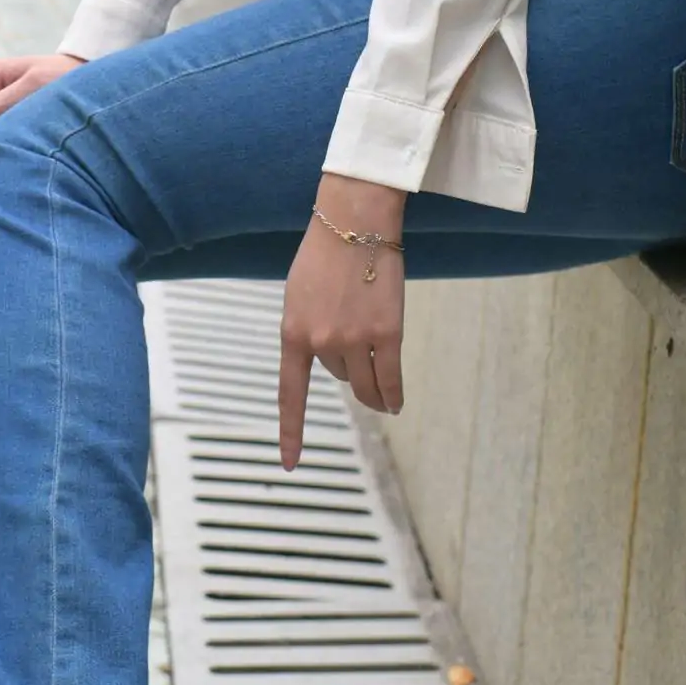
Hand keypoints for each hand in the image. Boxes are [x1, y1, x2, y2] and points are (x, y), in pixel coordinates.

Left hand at [278, 174, 406, 468]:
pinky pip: (391, 379)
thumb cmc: (325, 253)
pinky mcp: (388, 334)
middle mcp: (322, 342)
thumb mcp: (298, 295)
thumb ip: (306, 330)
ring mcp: (356, 340)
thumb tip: (323, 361)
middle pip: (337, 377)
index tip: (290, 463)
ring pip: (364, 383)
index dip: (292, 431)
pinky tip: (395, 404)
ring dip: (371, 390)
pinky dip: (394, 395)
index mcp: (293, 332)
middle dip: (345, 367)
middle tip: (354, 341)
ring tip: (380, 396)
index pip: (291, 393)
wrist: (355, 221)